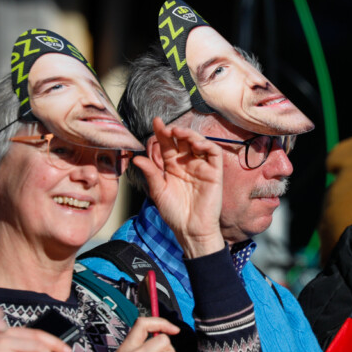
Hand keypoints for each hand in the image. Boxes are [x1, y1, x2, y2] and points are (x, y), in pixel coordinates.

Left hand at [133, 117, 223, 257]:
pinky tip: (195, 144)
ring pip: (199, 142)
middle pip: (183, 140)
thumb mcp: (158, 191)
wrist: (190, 230)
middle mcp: (187, 164)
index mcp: (173, 167)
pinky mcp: (214, 173)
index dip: (162, 133)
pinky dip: (206, 144)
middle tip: (166, 128)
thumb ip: (150, 173)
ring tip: (179, 132)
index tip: (156, 122)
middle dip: (175, 131)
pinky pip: (213, 153)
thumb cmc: (174, 213)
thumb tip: (136, 158)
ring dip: (190, 134)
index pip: (168, 145)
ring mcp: (202, 167)